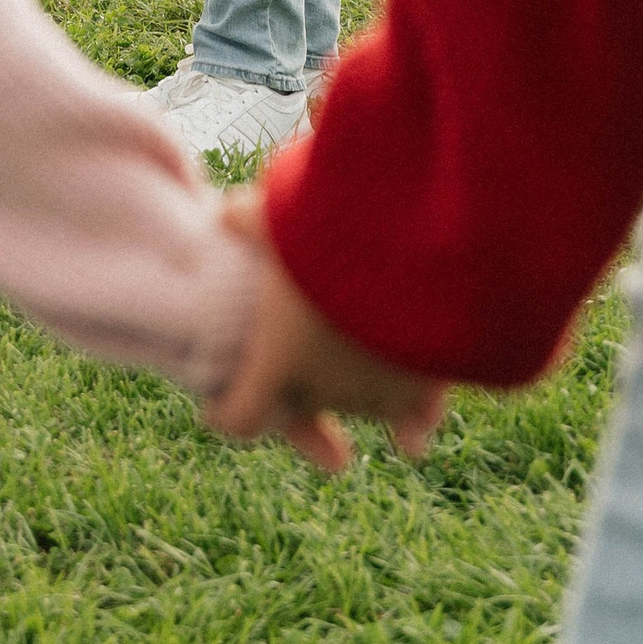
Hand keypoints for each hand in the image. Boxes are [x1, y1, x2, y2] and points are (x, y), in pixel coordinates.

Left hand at [203, 195, 447, 473]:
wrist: (422, 248)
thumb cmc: (336, 233)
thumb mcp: (281, 217)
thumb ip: (248, 218)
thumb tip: (228, 213)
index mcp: (276, 362)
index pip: (241, 417)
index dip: (225, 413)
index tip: (217, 406)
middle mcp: (324, 389)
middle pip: (299, 404)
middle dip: (291, 386)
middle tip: (293, 352)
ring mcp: (376, 393)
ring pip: (357, 401)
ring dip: (350, 383)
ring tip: (351, 353)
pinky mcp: (425, 386)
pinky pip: (418, 416)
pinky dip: (416, 419)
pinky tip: (413, 431)